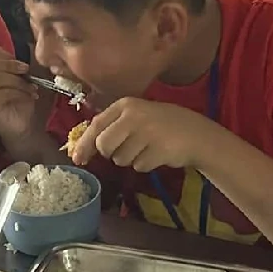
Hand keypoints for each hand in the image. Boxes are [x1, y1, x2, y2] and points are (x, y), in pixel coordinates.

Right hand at [0, 41, 52, 139]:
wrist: (22, 124)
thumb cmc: (17, 98)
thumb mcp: (13, 74)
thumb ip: (2, 59)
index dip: (6, 57)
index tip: (21, 64)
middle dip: (11, 66)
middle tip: (26, 71)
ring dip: (19, 82)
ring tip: (31, 88)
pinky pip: (2, 93)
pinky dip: (19, 93)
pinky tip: (29, 96)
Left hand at [68, 98, 224, 173]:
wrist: (195, 134)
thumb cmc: (161, 125)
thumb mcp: (136, 116)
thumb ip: (112, 127)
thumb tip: (82, 148)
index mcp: (126, 105)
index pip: (96, 125)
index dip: (84, 143)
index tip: (76, 157)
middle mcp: (134, 116)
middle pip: (104, 145)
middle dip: (110, 153)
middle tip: (126, 148)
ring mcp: (146, 133)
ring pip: (121, 159)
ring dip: (131, 158)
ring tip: (148, 147)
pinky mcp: (157, 150)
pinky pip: (138, 166)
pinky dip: (146, 164)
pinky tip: (158, 153)